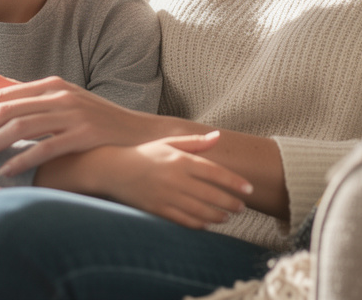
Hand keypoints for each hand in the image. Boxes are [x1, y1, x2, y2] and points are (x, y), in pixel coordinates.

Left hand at [0, 69, 162, 174]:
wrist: (140, 137)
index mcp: (49, 85)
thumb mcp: (58, 100)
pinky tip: (5, 172)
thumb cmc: (94, 122)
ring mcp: (73, 114)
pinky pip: (46, 147)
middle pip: (3, 111)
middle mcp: (58, 95)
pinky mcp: (85, 135)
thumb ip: (20, 91)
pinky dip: (23, 159)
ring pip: (19, 128)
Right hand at [84, 132, 253, 229]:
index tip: (249, 189)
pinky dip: (199, 225)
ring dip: (218, 216)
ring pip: (200, 211)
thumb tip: (218, 136)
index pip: (215, 173)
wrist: (113, 169)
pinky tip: (208, 224)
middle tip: (242, 207)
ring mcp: (167, 196)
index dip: (234, 182)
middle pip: (212, 195)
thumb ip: (195, 142)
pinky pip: (184, 221)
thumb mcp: (168, 143)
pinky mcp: (157, 210)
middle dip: (231, 203)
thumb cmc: (144, 154)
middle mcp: (176, 179)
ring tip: (227, 216)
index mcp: (180, 160)